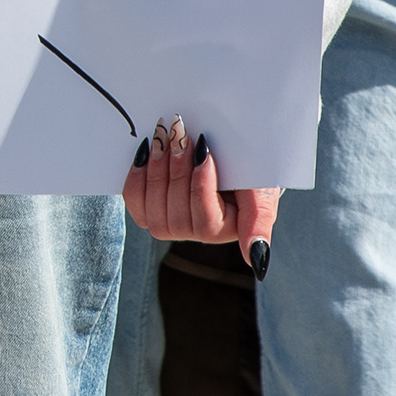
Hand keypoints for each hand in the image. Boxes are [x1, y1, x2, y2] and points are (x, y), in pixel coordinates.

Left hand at [123, 115, 277, 265]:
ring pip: (153, 209)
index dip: (202, 186)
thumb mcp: (260, 191)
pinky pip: (135, 203)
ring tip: (164, 137)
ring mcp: (169, 224)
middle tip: (180, 134)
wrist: (224, 155)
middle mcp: (194, 233)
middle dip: (177, 170)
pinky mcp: (148, 211)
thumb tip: (257, 261)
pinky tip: (146, 152)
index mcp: (223, 232)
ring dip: (156, 170)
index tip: (205, 151)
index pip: (207, 222)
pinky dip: (137, 177)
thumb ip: (260, 221)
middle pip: (177, 215)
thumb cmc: (247, 173)